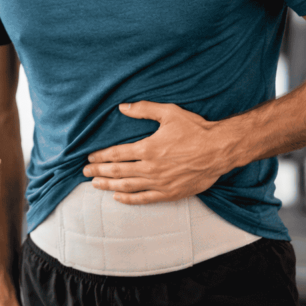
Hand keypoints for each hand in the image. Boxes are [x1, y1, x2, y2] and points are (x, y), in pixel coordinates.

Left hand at [82, 101, 232, 204]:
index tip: (90, 158)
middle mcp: (151, 168)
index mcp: (148, 148)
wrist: (219, 150)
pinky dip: (129, 199)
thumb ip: (144, 110)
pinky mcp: (170, 193)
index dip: (101, 157)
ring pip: (128, 186)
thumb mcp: (169, 113)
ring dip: (109, 186)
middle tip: (85, 172)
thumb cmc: (195, 129)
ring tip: (95, 185)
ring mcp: (160, 183)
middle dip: (99, 172)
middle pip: (118, 172)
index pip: (117, 154)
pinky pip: (145, 199)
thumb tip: (122, 107)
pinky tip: (118, 197)